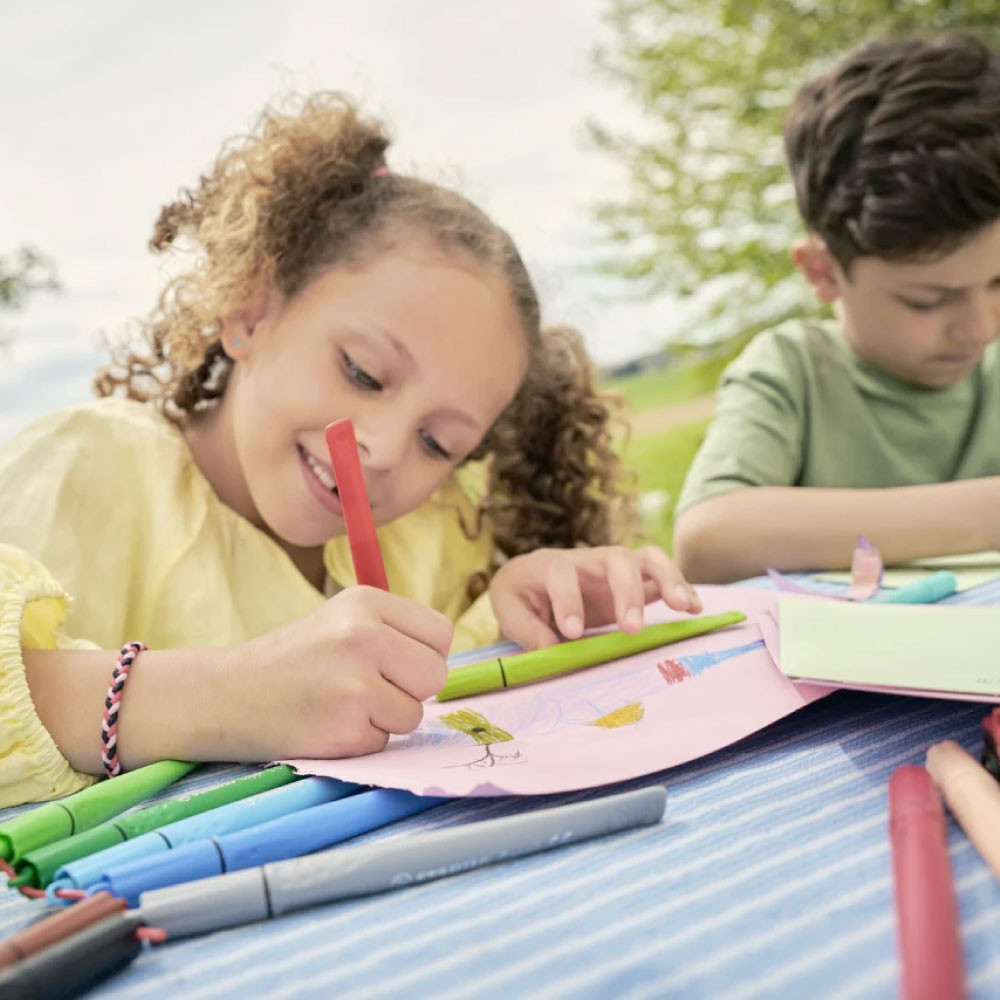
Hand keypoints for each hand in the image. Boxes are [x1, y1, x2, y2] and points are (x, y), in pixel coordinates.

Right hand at [222, 586, 451, 760]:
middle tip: (370, 687)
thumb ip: (393, 631)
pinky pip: (385, 742)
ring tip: (341, 703)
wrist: (224, 695)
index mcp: (366, 602)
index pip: (441, 633)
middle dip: (411, 688)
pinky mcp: (347, 730)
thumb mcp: (341, 619)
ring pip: (414, 714)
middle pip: (436, 674)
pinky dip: (361, 740)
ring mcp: (356, 685)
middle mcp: (364, 636)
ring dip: (385, 718)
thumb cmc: (292, 659)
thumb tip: (443, 657)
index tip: (397, 662)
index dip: (424, 653)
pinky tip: (327, 723)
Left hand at [488, 545, 701, 649]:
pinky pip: (661, 574)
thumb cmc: (521, 595)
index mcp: (550, 565)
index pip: (561, 574)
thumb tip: (550, 649)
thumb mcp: (510, 609)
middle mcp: (587, 560)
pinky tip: (695, 608)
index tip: (572, 632)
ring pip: (646, 558)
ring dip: (667, 579)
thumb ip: (527, 629)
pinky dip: (680, 587)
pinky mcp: (633, 579)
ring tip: (684, 606)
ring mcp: (613, 567)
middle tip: (632, 628)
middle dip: (627, 591)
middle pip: (614, 558)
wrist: (532, 577)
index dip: (568, 600)